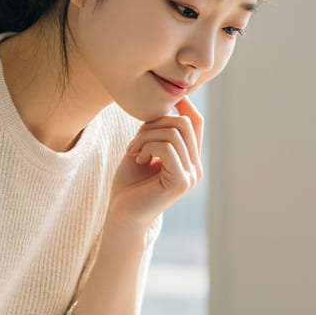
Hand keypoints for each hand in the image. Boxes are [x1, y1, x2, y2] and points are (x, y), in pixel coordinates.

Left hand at [109, 96, 203, 229]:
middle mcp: (195, 167)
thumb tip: (165, 106)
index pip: (195, 122)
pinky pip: (167, 148)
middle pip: (185, 122)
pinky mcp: (181, 182)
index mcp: (188, 159)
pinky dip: (148, 147)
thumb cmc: (128, 184)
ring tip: (133, 151)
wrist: (120, 214)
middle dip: (154, 123)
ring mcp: (191, 175)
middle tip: (135, 141)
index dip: (182, 104)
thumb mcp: (142, 149)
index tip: (159, 100)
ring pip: (174, 133)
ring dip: (146, 137)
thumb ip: (155, 131)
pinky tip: (137, 159)